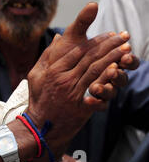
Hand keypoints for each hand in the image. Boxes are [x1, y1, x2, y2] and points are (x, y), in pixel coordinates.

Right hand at [26, 3, 132, 152]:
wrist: (40, 127)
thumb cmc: (38, 100)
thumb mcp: (36, 75)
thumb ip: (47, 55)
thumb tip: (58, 37)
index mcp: (54, 70)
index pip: (78, 51)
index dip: (96, 41)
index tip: (110, 34)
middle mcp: (64, 79)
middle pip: (90, 58)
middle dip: (109, 45)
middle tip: (124, 37)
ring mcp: (73, 93)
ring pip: (96, 70)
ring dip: (113, 58)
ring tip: (126, 49)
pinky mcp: (81, 106)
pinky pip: (96, 90)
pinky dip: (107, 78)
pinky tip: (118, 69)